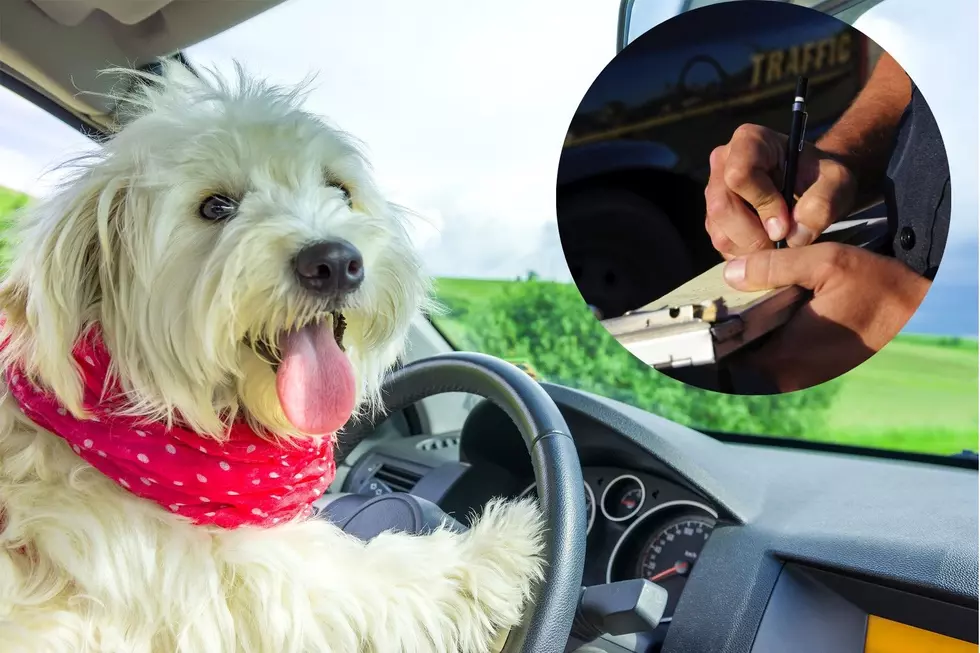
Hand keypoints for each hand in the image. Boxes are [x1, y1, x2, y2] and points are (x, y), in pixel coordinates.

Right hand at [705, 124, 857, 257]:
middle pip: (722, 207)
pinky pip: (721, 245)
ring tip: (779, 245)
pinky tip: (768, 247)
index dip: (762, 203)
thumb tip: (794, 237)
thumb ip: (823, 203)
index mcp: (749, 141)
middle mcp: (723, 162)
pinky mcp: (713, 218)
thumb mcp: (837, 183)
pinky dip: (746, 256)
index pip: (740, 174)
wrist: (813, 187)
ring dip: (751, 249)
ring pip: (719, 232)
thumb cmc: (822, 178)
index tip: (786, 223)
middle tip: (783, 243)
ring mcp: (714, 191)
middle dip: (754, 235)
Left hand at [723, 243, 929, 391]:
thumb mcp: (825, 261)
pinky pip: (776, 360)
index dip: (710, 341)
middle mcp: (793, 375)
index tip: (697, 325)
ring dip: (746, 339)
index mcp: (788, 355)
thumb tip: (731, 273)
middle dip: (725, 337)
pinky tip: (764, 315)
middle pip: (738, 362)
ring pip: (757, 362)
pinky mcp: (813, 371)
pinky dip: (765, 340)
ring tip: (737, 310)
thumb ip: (772, 267)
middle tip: (716, 309)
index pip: (728, 362)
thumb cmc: (879, 286)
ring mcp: (804, 377)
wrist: (919, 307)